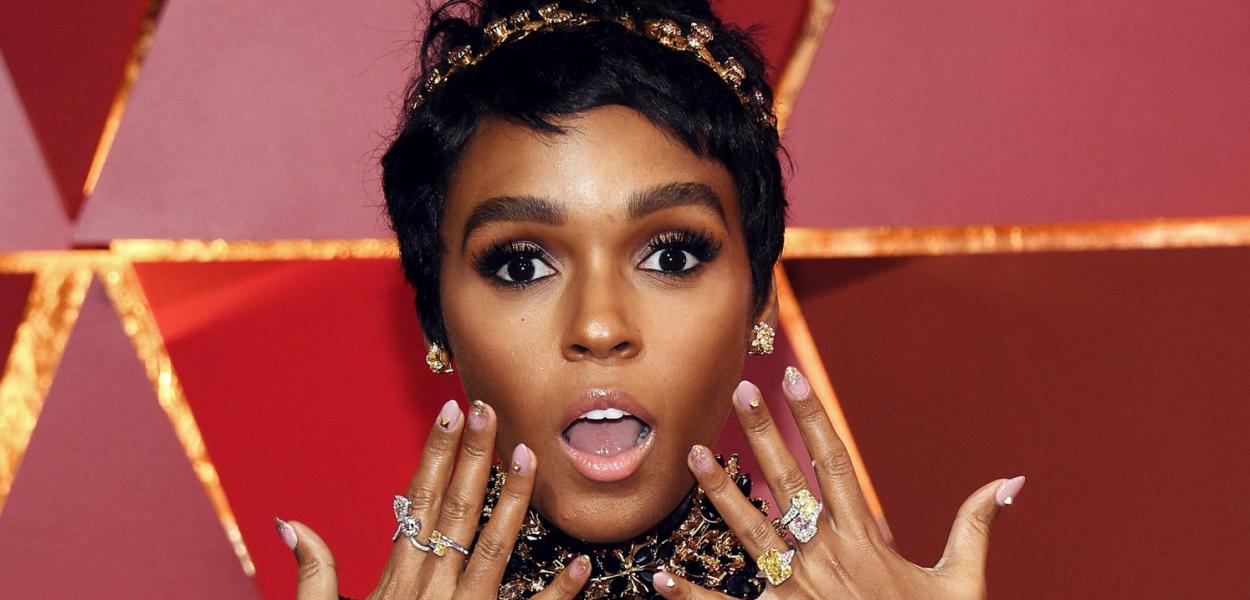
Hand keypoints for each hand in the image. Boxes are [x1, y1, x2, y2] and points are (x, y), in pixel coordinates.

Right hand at [274, 400, 589, 599]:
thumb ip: (314, 574)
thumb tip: (290, 523)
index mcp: (396, 581)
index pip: (417, 503)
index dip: (433, 456)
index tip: (448, 414)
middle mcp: (433, 592)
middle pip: (456, 513)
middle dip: (472, 459)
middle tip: (487, 410)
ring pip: (494, 550)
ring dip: (514, 503)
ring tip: (530, 456)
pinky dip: (558, 592)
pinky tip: (582, 563)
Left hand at [654, 368, 1024, 598]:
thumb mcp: (962, 582)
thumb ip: (976, 527)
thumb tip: (1011, 481)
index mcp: (867, 540)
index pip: (836, 464)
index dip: (814, 418)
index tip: (793, 377)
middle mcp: (829, 558)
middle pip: (790, 484)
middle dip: (764, 435)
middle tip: (739, 392)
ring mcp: (802, 592)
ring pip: (755, 535)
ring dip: (722, 495)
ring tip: (694, 455)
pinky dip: (696, 598)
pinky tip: (664, 579)